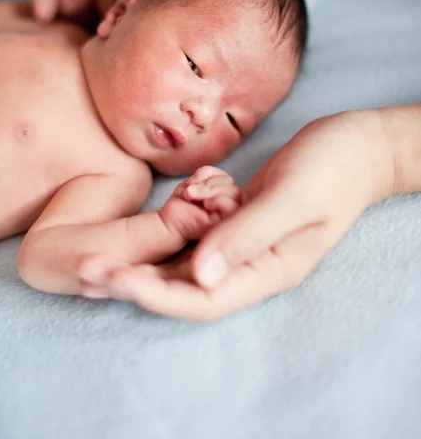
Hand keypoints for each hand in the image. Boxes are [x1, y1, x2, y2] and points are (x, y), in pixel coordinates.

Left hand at [98, 110, 393, 320]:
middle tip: (86, 270)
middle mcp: (252, 265)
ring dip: (143, 259)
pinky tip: (139, 227)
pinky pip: (196, 234)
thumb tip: (201, 276)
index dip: (155, 294)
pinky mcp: (238, 220)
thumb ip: (250, 235)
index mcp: (269, 270)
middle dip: (135, 281)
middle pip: (185, 287)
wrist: (358, 147)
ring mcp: (244, 243)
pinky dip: (168, 230)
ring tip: (98, 253)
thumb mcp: (295, 198)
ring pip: (185, 262)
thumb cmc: (335, 169)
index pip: (204, 299)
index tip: (112, 279)